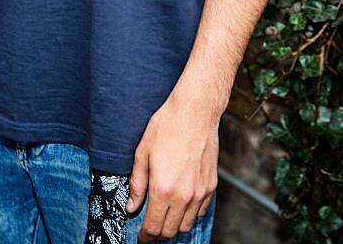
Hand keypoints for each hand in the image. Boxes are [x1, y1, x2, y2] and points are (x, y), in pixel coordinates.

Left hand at [126, 85, 218, 240]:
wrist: (195, 111)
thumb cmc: (167, 126)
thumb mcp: (143, 152)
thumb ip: (137, 183)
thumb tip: (131, 206)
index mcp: (162, 188)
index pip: (153, 227)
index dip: (145, 236)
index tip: (142, 235)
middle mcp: (183, 195)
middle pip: (170, 231)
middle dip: (158, 232)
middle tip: (151, 224)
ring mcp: (199, 192)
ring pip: (187, 225)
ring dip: (175, 224)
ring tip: (166, 213)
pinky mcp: (211, 185)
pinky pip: (200, 211)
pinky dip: (190, 213)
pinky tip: (182, 201)